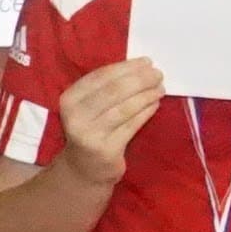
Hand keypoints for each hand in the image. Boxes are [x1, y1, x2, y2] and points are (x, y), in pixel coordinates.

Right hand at [59, 58, 163, 187]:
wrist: (84, 169)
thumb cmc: (91, 130)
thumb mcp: (88, 106)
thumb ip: (105, 87)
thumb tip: (140, 66)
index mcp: (69, 99)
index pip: (101, 76)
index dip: (127, 67)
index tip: (146, 62)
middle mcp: (76, 117)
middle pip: (114, 91)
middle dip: (140, 79)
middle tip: (158, 74)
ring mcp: (90, 135)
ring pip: (125, 108)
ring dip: (146, 95)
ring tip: (160, 89)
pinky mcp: (106, 150)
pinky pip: (131, 126)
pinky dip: (145, 112)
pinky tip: (155, 105)